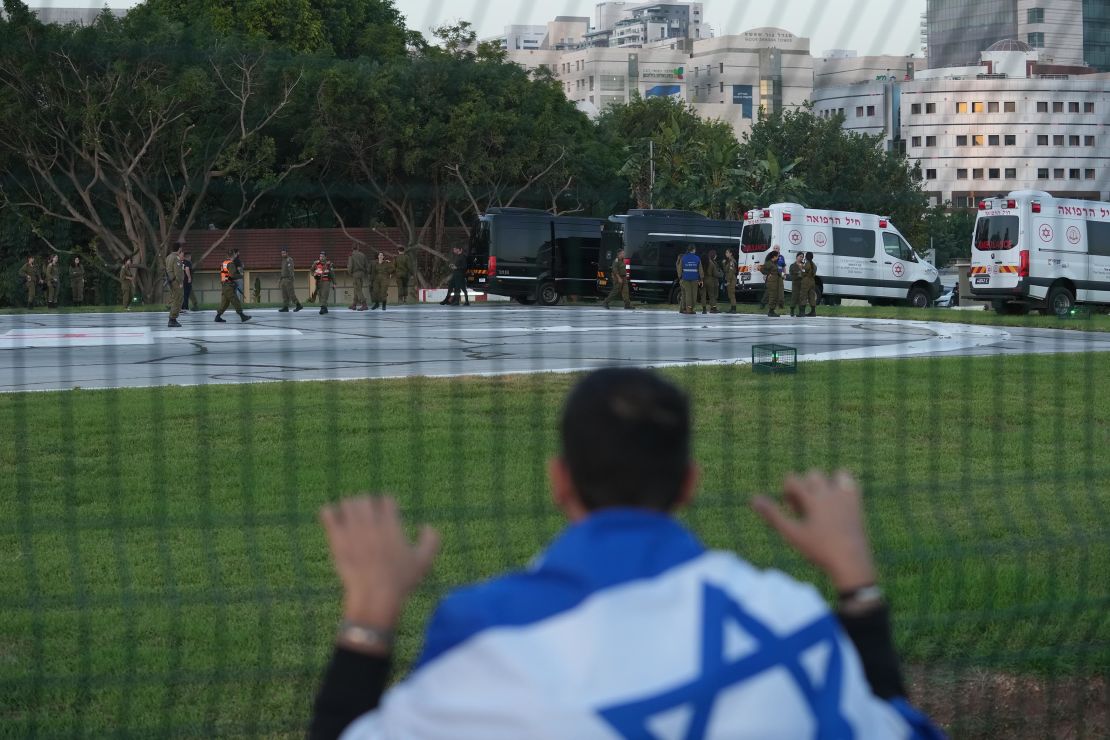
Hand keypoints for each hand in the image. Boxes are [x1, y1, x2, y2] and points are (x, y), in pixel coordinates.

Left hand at [320, 496, 439, 631]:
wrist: (375, 598)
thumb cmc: (401, 582)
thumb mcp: (424, 562)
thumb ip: (432, 540)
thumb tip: (427, 526)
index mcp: (391, 525)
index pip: (386, 500)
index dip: (388, 505)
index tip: (387, 516)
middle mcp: (371, 524)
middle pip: (366, 499)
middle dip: (368, 505)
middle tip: (368, 517)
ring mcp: (353, 531)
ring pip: (348, 503)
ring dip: (350, 508)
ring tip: (352, 519)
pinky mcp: (337, 540)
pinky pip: (328, 514)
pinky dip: (330, 513)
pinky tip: (334, 521)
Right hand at [751, 471, 876, 591]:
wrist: (851, 562)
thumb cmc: (818, 550)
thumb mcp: (792, 534)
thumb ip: (772, 515)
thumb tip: (752, 498)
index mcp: (813, 499)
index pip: (793, 478)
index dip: (788, 491)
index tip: (791, 508)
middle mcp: (830, 493)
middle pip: (813, 474)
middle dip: (806, 487)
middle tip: (805, 509)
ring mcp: (846, 497)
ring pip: (836, 474)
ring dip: (827, 484)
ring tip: (823, 502)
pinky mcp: (857, 504)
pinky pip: (851, 482)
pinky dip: (842, 487)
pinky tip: (837, 504)